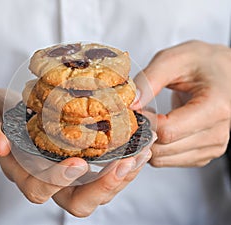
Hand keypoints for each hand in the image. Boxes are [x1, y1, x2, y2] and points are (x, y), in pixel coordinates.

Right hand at [0, 88, 153, 216]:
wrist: (7, 114)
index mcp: (24, 171)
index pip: (41, 190)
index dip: (58, 181)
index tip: (77, 163)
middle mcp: (48, 178)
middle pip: (78, 202)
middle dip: (104, 187)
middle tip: (126, 163)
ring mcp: (67, 171)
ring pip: (98, 190)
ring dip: (122, 176)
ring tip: (142, 152)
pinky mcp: (81, 157)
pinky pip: (105, 170)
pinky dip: (123, 161)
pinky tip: (138, 143)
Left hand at [132, 40, 230, 166]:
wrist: (223, 72)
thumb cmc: (202, 63)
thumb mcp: (174, 59)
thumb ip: (150, 79)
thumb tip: (131, 104)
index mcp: (215, 108)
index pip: (167, 131)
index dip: (144, 122)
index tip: (136, 109)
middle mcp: (218, 133)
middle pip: (163, 149)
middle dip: (143, 132)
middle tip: (142, 112)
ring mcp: (212, 147)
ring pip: (162, 159)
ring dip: (149, 141)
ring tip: (154, 118)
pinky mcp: (203, 154)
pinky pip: (167, 161)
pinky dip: (157, 147)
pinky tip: (161, 127)